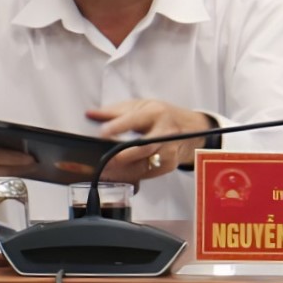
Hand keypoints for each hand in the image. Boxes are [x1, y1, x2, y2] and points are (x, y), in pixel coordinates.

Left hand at [83, 100, 216, 181]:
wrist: (192, 129)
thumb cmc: (163, 115)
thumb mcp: (142, 106)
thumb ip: (114, 112)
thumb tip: (90, 114)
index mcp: (155, 113)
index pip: (135, 119)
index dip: (117, 126)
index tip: (102, 132)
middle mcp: (165, 131)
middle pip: (142, 146)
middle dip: (120, 155)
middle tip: (102, 161)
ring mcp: (169, 150)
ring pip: (143, 164)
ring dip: (121, 170)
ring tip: (104, 171)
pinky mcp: (169, 165)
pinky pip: (146, 173)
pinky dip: (130, 175)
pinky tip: (118, 174)